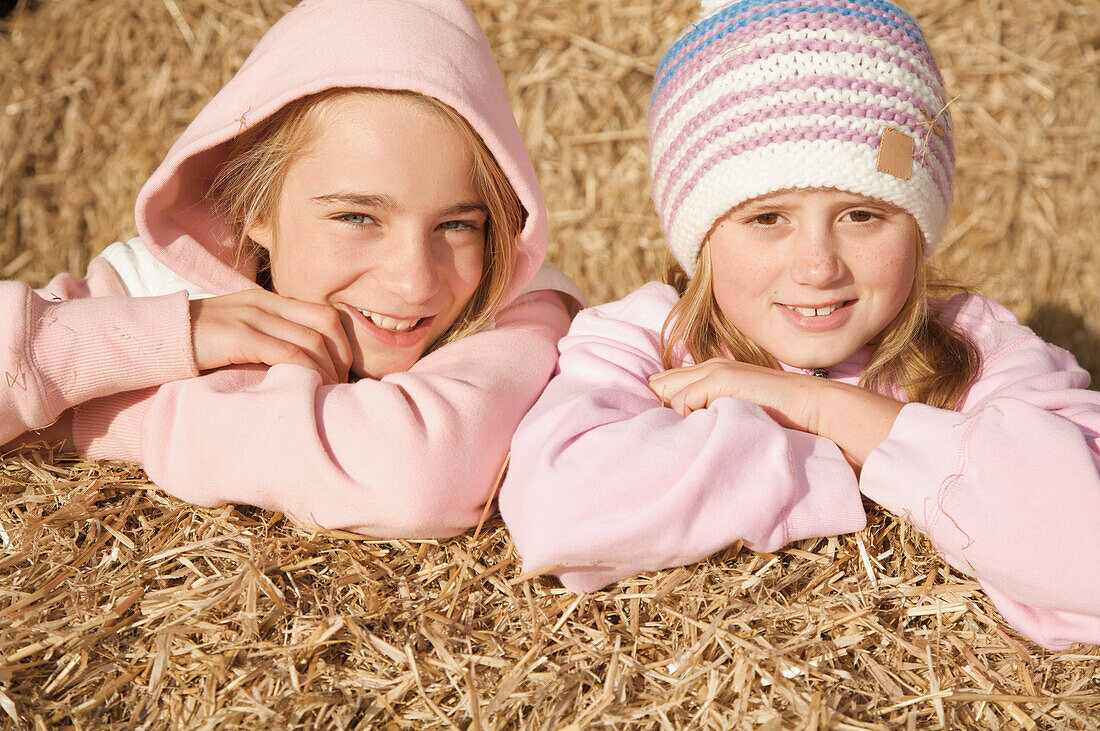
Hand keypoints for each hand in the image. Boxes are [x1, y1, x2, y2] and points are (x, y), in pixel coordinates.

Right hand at [190, 290, 352, 383]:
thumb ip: (266, 338)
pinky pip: (288, 354)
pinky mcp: (238, 336)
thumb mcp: (237, 332)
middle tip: (343, 385)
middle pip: (326, 324)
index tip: (344, 371)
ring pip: (311, 341)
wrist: (152, 339)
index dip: (342, 343)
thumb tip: (299, 366)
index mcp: (267, 300)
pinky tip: (310, 390)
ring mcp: (251, 317)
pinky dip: (307, 373)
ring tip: (330, 393)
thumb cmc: (196, 345)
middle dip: (342, 357)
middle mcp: (264, 304)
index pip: (323, 313)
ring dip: (328, 370)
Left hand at [648, 358, 821, 431]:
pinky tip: (704, 431)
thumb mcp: (734, 410)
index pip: (667, 382)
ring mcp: (713, 370)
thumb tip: (676, 429)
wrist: (808, 406)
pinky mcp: (718, 379)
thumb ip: (709, 411)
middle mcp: (708, 366)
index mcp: (711, 372)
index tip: (655, 426)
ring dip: (672, 418)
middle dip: (653, 406)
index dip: (657, 402)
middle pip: (660, 383)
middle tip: (654, 432)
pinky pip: (682, 404)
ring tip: (680, 438)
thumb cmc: (775, 416)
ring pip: (668, 394)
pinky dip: (687, 421)